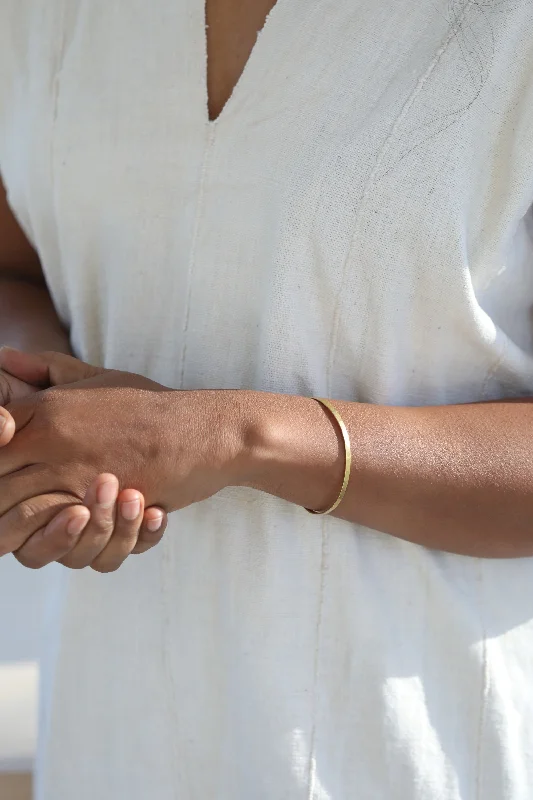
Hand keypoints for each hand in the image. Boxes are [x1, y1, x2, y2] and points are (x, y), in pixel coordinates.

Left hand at [0, 348, 167, 570]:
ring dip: (24, 529)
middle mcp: (52, 441)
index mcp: (46, 409)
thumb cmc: (150, 403)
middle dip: (0, 504)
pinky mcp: (99, 507)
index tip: (8, 473)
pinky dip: (59, 540)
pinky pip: (60, 535)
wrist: (200, 431)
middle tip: (11, 510)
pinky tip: (72, 530)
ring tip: (43, 524)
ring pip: (19, 518)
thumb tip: (4, 355)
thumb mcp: (97, 376)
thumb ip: (48, 368)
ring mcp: (74, 476)